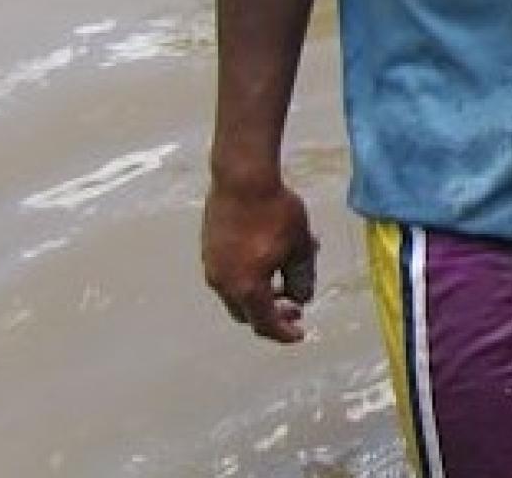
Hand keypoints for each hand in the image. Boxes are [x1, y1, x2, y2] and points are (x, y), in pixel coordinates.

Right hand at [201, 175, 318, 342]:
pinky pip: (229, 273)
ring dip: (261, 292)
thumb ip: (302, 278)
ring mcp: (212, 265)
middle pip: (248, 312)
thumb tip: (303, 298)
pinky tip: (268, 257)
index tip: (300, 334)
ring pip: (237, 292)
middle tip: (295, 306)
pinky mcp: (208, 248)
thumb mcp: (299, 247)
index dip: (284, 333)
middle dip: (272, 313)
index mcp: (246, 287)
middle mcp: (223, 282)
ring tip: (286, 275)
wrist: (242, 178)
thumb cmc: (276, 212)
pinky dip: (248, 276)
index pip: (265, 324)